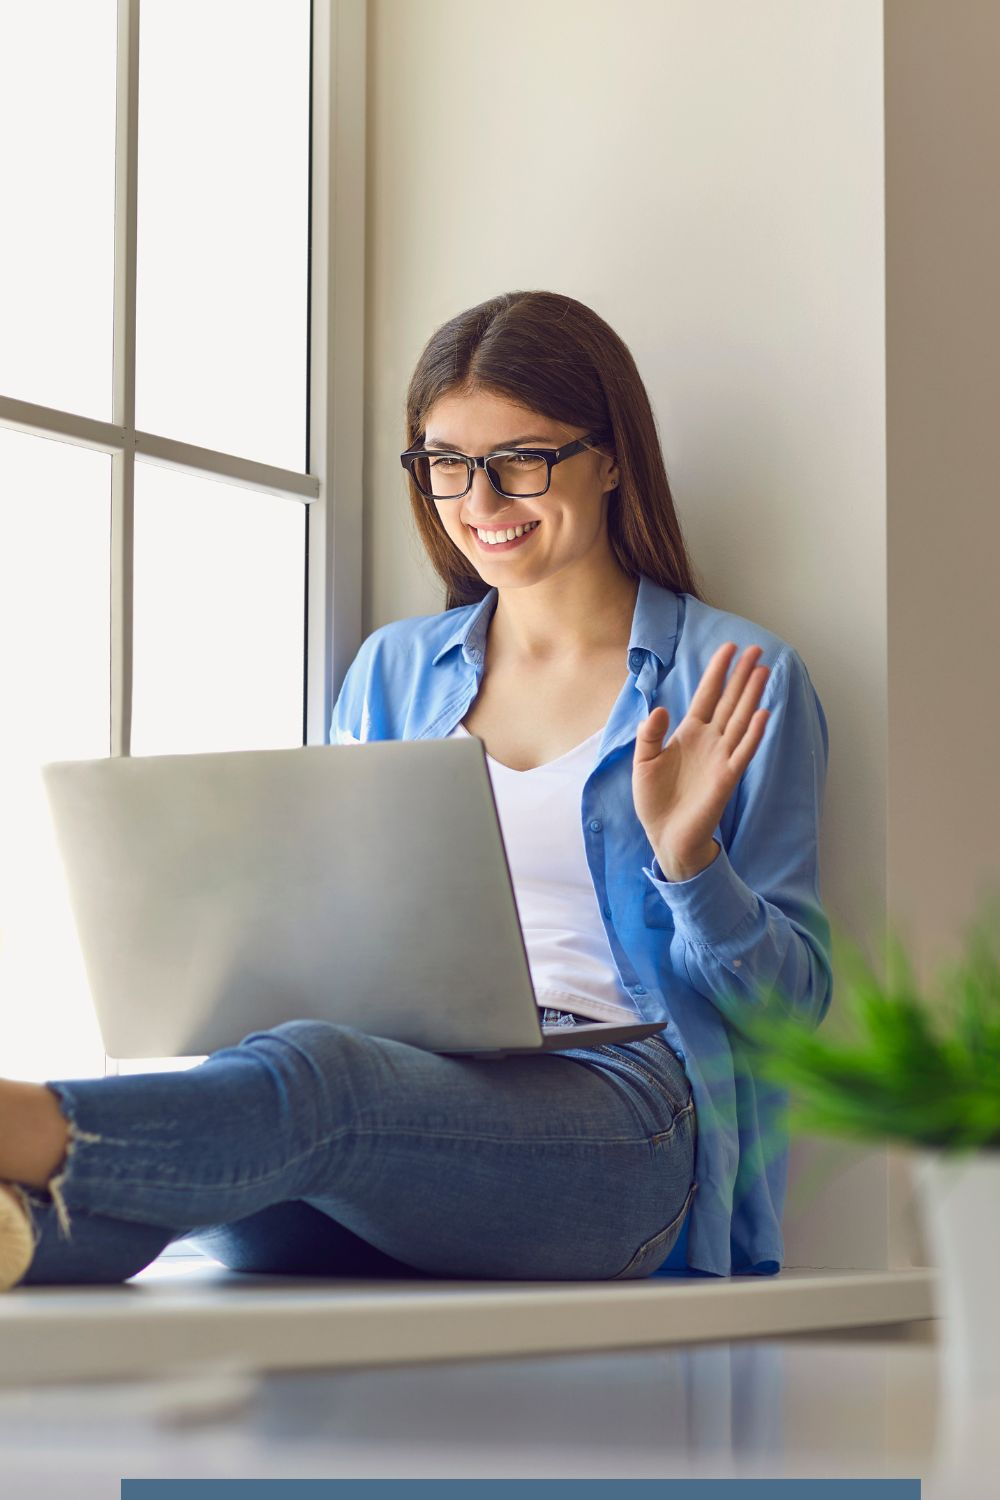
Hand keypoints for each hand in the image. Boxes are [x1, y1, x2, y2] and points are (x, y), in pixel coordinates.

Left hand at [632, 643, 770, 879]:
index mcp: (689, 733)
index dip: (717, 672)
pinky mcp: (726, 778)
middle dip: (742, 675)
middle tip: (756, 649)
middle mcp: (709, 740)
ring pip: (740, 719)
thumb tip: (660, 709)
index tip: (728, 648)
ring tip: (763, 670)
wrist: (665, 835)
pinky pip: (742, 752)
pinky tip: (763, 714)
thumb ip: (649, 734)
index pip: (707, 695)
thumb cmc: (655, 799)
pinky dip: (753, 734)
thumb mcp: (643, 761)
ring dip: (752, 696)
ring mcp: (720, 757)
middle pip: (729, 701)